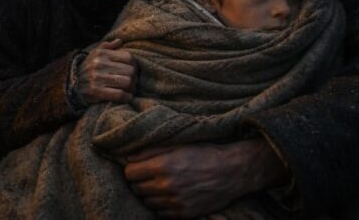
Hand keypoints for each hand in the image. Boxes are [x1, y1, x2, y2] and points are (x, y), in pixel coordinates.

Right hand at [76, 38, 136, 103]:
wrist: (71, 84)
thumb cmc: (87, 68)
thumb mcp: (94, 54)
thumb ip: (108, 46)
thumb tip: (120, 41)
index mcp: (102, 54)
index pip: (129, 57)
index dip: (134, 65)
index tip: (132, 71)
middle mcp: (99, 64)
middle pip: (130, 71)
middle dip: (134, 78)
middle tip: (132, 82)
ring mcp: (97, 78)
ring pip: (127, 82)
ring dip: (132, 88)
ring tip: (129, 89)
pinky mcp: (96, 91)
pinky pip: (119, 94)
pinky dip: (127, 97)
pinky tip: (126, 96)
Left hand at [123, 139, 288, 217]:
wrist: (231, 171)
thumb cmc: (203, 153)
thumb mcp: (176, 145)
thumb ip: (150, 151)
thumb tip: (128, 158)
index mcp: (163, 166)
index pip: (130, 173)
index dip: (133, 169)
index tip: (139, 167)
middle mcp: (167, 186)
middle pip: (136, 189)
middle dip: (139, 182)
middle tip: (149, 176)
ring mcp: (176, 202)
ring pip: (147, 202)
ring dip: (149, 194)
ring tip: (160, 185)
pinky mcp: (184, 214)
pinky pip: (160, 214)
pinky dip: (161, 206)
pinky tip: (169, 196)